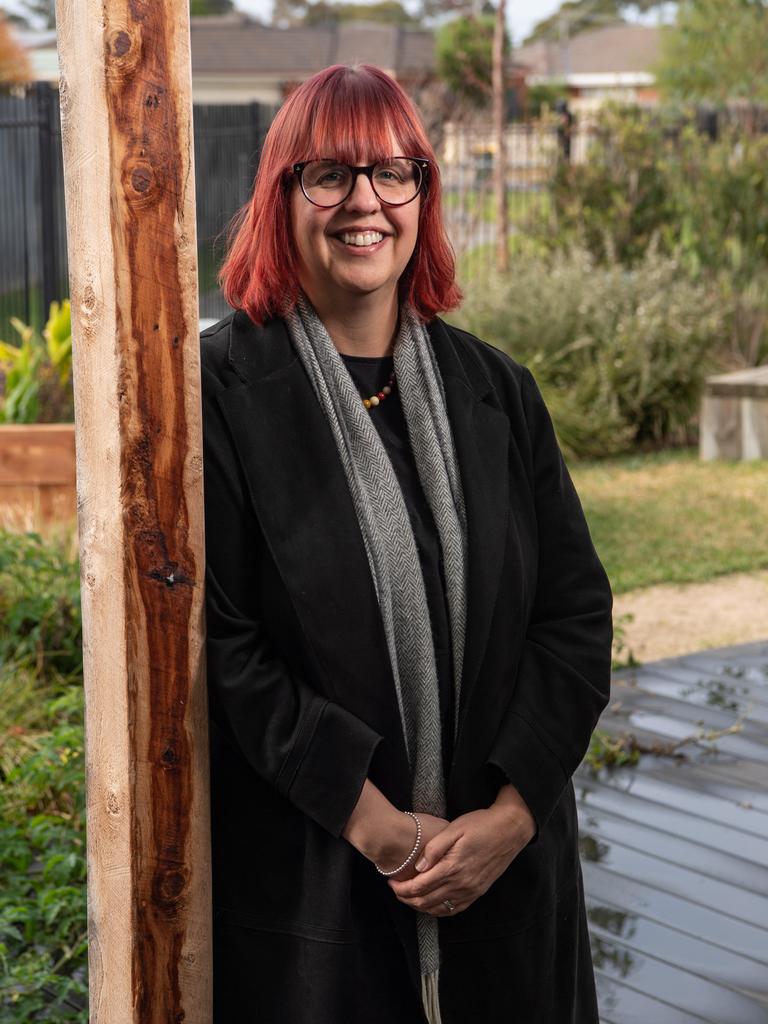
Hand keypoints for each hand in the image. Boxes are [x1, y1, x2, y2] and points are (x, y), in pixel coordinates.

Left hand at [387, 800, 534, 915]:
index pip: (419, 887)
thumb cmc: (481, 824)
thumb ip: (434, 848)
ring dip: (420, 906)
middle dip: (406, 898)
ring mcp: (471, 891)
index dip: (401, 888)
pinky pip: (454, 910)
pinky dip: (438, 910)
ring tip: (408, 896)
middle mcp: (462, 884)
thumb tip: (419, 866)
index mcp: (453, 868)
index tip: (391, 881)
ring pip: (439, 909)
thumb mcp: (454, 828)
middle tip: (395, 889)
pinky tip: (431, 903)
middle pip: (426, 902)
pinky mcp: (478, 892)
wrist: (510, 830)